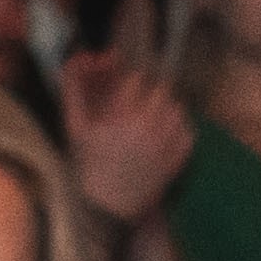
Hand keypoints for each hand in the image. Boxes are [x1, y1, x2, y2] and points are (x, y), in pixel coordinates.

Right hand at [59, 48, 197, 225]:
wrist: (108, 205)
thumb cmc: (89, 163)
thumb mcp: (76, 126)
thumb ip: (74, 88)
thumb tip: (79, 56)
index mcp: (122, 118)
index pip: (138, 81)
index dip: (132, 82)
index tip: (128, 89)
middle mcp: (148, 129)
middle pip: (161, 91)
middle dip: (150, 93)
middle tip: (141, 103)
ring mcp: (166, 145)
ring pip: (177, 109)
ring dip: (165, 108)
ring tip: (151, 118)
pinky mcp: (177, 159)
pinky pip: (187, 131)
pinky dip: (178, 128)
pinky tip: (163, 134)